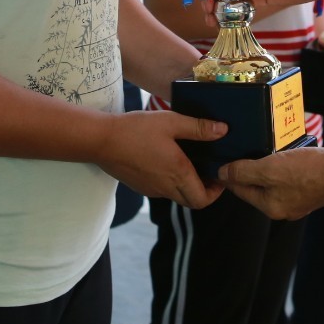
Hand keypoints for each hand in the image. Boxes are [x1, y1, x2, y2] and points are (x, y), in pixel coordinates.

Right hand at [98, 110, 225, 207]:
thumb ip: (198, 128)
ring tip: (191, 163)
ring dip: (188, 186)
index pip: (203, 200)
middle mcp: (165, 187)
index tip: (219, 177)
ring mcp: (151, 189)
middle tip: (208, 172)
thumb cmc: (136, 130)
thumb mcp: (170, 122)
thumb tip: (223, 130)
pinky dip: (172, 182)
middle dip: (204, 191)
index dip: (216, 193)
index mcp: (178, 174)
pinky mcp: (140, 186)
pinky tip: (168, 161)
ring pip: (177, 196)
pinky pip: (162, 190)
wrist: (101, 140)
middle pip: (192, 201)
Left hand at [221, 146, 323, 219]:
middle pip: (256, 187)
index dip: (230, 173)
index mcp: (270, 207)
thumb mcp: (269, 168)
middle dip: (250, 169)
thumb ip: (244, 172)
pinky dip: (284, 168)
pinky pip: (289, 180)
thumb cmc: (309, 171)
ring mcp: (298, 202)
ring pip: (273, 182)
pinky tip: (287, 155)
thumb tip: (222, 174)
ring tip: (265, 149)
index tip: (224, 158)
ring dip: (268, 167)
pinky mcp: (310, 191)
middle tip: (245, 149)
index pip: (240, 190)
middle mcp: (283, 209)